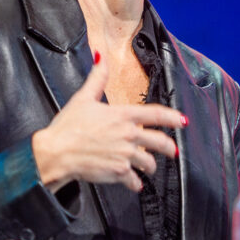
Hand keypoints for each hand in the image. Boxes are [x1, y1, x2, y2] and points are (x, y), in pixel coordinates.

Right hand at [31, 54, 185, 192]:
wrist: (57, 152)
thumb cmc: (67, 127)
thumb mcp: (83, 97)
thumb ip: (97, 77)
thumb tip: (100, 56)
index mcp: (123, 115)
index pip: (156, 114)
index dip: (173, 117)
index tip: (182, 121)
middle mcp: (128, 135)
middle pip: (159, 141)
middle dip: (169, 148)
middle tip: (173, 151)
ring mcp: (125, 155)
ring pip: (148, 163)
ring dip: (150, 167)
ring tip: (148, 169)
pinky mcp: (118, 172)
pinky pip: (134, 181)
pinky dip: (135, 183)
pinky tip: (134, 183)